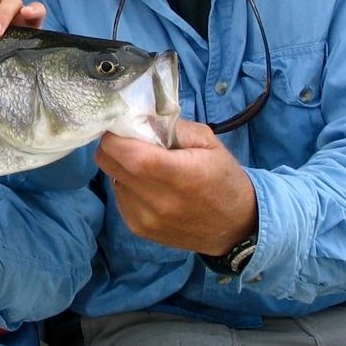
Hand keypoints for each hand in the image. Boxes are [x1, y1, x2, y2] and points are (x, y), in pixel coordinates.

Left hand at [97, 119, 257, 254]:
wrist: (236, 226)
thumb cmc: (224, 179)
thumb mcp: (208, 142)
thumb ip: (172, 126)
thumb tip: (140, 116)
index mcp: (178, 175)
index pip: (126, 152)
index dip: (117, 134)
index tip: (124, 125)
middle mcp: (158, 201)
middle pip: (108, 163)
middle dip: (114, 146)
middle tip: (132, 140)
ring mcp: (145, 218)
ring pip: (111, 178)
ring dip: (122, 166)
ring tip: (148, 166)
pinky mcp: (139, 229)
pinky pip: (119, 196)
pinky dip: (127, 185)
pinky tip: (149, 185)